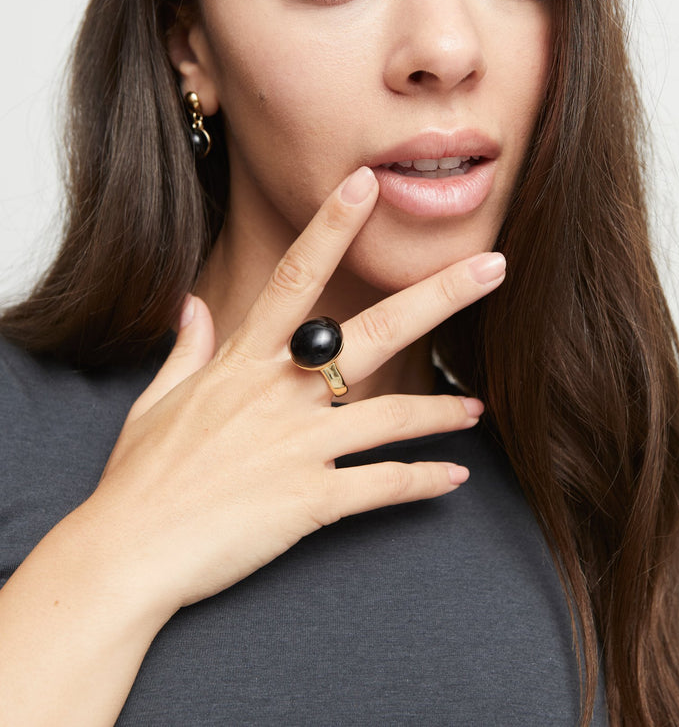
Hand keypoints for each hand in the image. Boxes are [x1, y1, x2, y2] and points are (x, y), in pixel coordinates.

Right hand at [94, 166, 505, 612]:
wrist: (128, 552)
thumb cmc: (140, 478)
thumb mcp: (157, 400)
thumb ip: (186, 348)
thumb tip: (192, 306)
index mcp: (244, 361)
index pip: (296, 276)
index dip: (332, 226)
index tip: (366, 183)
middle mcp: (280, 392)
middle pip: (375, 331)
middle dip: (438, 295)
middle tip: (492, 267)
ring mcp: (299, 444)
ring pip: (393, 415)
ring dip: (443, 409)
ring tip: (477, 407)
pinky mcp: (311, 498)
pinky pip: (383, 485)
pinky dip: (423, 481)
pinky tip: (453, 478)